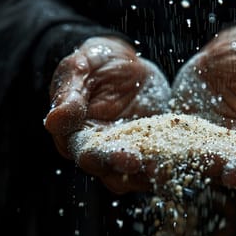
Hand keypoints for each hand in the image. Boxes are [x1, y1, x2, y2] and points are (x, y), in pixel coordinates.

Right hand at [44, 36, 170, 192]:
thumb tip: (54, 121)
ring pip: (132, 172)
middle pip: (109, 168)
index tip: (123, 157)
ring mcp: (126, 148)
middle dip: (126, 169)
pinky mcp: (149, 146)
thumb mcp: (81, 69)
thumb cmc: (97, 61)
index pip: (84, 152)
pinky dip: (166, 163)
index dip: (102, 157)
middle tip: (145, 165)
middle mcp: (99, 147)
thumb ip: (69, 94)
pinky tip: (181, 162)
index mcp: (76, 134)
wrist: (126, 62)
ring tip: (165, 170)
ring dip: (147, 174)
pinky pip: (156, 159)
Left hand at [171, 25, 235, 187]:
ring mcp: (207, 144)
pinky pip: (171, 146)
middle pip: (222, 164)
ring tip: (157, 172)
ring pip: (193, 160)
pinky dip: (158, 152)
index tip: (235, 175)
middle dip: (207, 172)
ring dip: (176, 167)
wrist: (224, 56)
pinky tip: (142, 156)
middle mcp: (235, 147)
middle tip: (189, 178)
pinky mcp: (184, 137)